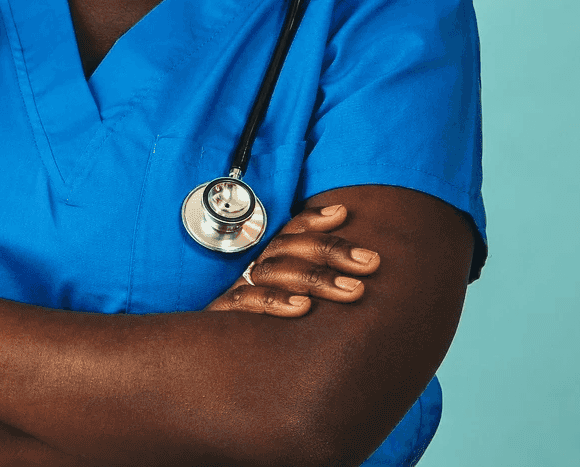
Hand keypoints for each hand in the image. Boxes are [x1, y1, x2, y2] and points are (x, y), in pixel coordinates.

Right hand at [203, 203, 380, 316]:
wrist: (209, 365)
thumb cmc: (261, 333)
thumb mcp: (291, 305)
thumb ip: (317, 286)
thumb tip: (355, 263)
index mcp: (271, 263)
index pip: (291, 231)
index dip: (314, 218)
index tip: (343, 212)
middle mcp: (255, 272)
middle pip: (289, 248)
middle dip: (332, 252)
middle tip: (370, 263)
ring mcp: (239, 292)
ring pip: (275, 272)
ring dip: (315, 278)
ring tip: (351, 290)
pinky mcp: (223, 318)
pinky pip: (246, 302)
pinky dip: (274, 302)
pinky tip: (301, 308)